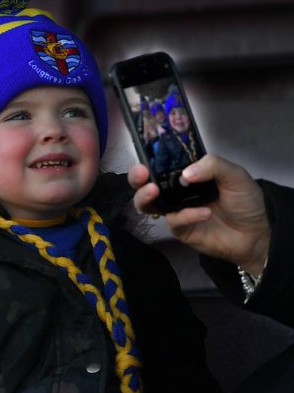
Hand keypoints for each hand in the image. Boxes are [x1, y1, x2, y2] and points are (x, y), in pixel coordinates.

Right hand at [129, 154, 270, 273]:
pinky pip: (174, 220)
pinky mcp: (180, 229)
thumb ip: (213, 166)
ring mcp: (176, 210)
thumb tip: (186, 173)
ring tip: (154, 191)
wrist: (256, 233)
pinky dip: (187, 215)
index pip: (162, 164)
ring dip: (144, 197)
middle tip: (141, 174)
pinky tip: (204, 213)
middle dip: (136, 178)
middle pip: (145, 184)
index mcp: (188, 174)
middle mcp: (176, 191)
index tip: (145, 159)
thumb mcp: (235, 175)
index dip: (150, 160)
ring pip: (148, 204)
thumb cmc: (245, 201)